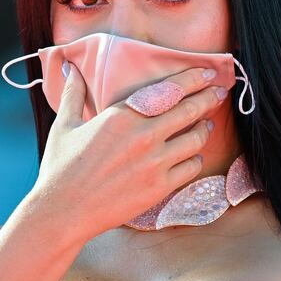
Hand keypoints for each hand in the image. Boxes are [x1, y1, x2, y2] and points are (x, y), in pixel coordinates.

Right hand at [30, 63, 227, 239]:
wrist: (63, 212)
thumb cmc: (60, 168)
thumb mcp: (65, 125)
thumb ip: (74, 94)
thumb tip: (70, 68)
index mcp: (122, 115)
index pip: (168, 90)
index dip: (192, 78)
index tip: (207, 73)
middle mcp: (143, 136)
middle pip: (189, 110)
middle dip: (209, 98)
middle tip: (220, 92)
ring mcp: (154, 163)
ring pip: (195, 139)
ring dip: (204, 129)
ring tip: (207, 124)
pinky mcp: (160, 187)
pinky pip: (191, 168)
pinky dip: (196, 159)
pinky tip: (194, 156)